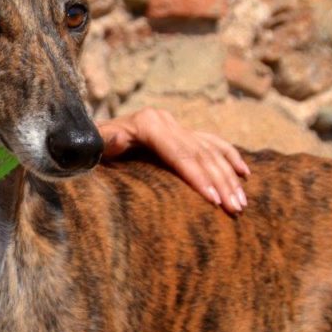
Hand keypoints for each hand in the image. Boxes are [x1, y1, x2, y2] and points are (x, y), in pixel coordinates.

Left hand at [97, 107, 249, 213]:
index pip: (180, 154)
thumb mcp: (93, 147)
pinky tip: (244, 173)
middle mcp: (165, 121)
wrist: (87, 138)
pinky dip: (229, 157)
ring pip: (210, 151)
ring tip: (241, 203)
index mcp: (147, 124)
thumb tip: (112, 139)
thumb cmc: (88, 149)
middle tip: (235, 209)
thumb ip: (102, 144)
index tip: (213, 200)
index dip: (198, 177)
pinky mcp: (180, 132)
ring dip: (229, 177)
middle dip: (221, 183)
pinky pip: (212, 143)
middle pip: (201, 154)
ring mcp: (175, 125)